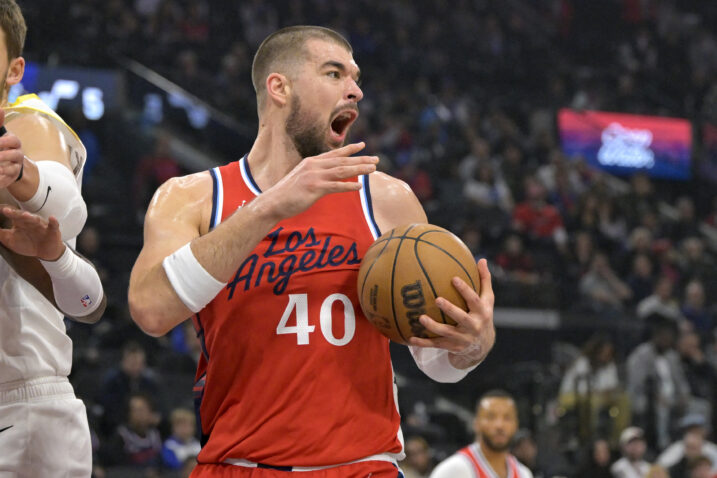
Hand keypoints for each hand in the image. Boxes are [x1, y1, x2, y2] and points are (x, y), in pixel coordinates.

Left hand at [0, 110, 24, 188]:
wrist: (6, 163)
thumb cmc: (2, 145)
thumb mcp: (0, 134)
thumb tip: (0, 109)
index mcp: (13, 143)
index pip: (13, 140)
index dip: (4, 141)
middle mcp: (17, 154)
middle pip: (16, 154)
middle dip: (5, 155)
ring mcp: (16, 166)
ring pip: (14, 167)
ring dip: (5, 167)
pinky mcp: (12, 176)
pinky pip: (10, 178)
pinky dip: (3, 177)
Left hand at [0, 206, 64, 259]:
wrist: (45, 253)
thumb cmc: (28, 244)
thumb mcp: (11, 240)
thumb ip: (0, 234)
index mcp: (20, 222)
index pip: (12, 216)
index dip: (6, 213)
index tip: (1, 210)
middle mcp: (30, 222)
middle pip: (22, 216)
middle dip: (15, 214)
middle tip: (7, 211)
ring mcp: (42, 225)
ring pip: (36, 219)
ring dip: (31, 217)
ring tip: (26, 215)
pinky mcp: (53, 231)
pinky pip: (54, 225)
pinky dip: (53, 221)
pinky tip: (52, 218)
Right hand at [262, 142, 377, 219]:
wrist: (273, 202)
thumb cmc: (287, 194)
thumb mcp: (302, 179)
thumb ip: (315, 175)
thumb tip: (327, 176)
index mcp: (311, 162)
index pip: (335, 154)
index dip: (350, 149)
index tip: (363, 146)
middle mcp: (314, 166)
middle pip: (342, 161)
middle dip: (360, 159)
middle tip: (376, 160)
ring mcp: (314, 176)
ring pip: (341, 171)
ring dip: (359, 169)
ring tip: (373, 169)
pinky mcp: (314, 188)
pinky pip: (335, 187)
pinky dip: (348, 186)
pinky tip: (359, 187)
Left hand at [409, 259, 495, 368]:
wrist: (482, 346)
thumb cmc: (482, 315)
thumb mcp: (487, 300)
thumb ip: (484, 280)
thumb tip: (482, 259)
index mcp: (481, 312)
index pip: (474, 300)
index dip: (465, 290)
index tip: (454, 279)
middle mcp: (473, 326)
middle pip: (461, 317)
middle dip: (450, 309)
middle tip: (437, 299)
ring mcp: (462, 338)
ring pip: (446, 333)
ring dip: (433, 326)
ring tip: (420, 318)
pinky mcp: (452, 347)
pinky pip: (436, 345)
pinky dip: (423, 343)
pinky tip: (410, 338)